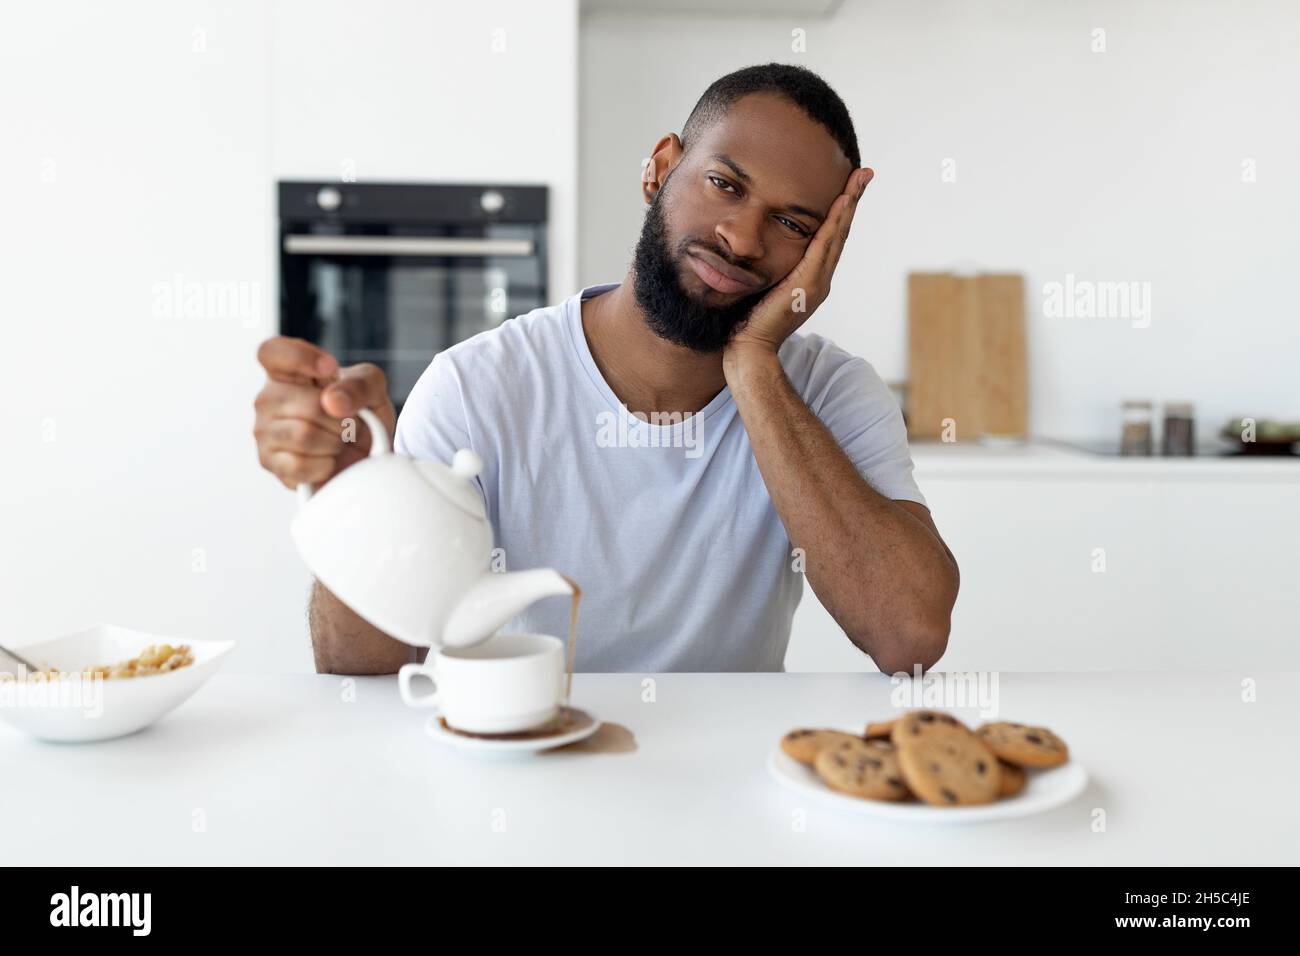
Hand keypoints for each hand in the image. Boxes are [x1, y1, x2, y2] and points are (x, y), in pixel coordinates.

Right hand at [253, 337, 395, 490]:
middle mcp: (268, 399)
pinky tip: (327, 460)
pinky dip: (326, 465)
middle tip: (348, 423)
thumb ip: (360, 384)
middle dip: (341, 419)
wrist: (363, 455)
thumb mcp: (372, 388)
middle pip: (310, 405)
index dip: (301, 358)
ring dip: (335, 443)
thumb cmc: (360, 415)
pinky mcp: (270, 463)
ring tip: (338, 441)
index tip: (331, 369)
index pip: (271, 352)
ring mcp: (264, 432)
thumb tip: (332, 401)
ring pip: (305, 436)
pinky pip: (300, 465)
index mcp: (287, 372)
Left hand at [724, 167, 873, 365]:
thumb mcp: (763, 286)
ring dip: (850, 203)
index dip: (840, 211)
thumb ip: (770, 270)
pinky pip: (824, 246)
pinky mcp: (808, 284)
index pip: (830, 237)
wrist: (749, 348)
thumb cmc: (748, 321)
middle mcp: (820, 278)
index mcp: (811, 278)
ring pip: (838, 234)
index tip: (848, 186)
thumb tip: (758, 251)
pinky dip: (835, 223)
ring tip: (859, 178)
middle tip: (865, 172)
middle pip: (841, 231)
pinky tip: (842, 202)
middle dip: (853, 199)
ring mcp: (818, 282)